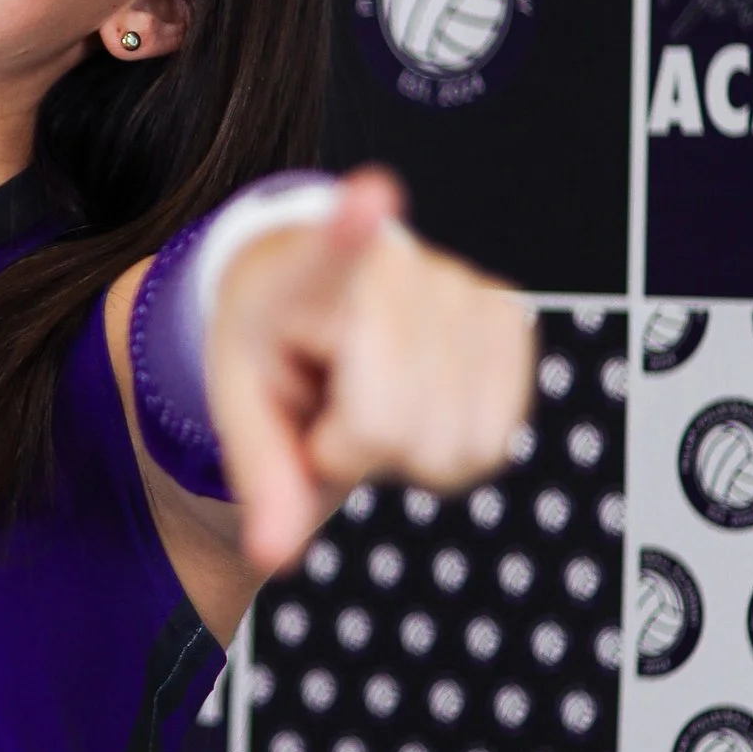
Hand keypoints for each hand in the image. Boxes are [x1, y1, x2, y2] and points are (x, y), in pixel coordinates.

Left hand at [206, 170, 535, 577]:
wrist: (315, 296)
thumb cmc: (275, 347)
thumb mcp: (243, 407)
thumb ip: (261, 478)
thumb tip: (270, 556)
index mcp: (306, 275)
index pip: (333, 251)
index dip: (353, 228)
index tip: (371, 195)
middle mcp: (396, 264)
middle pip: (389, 425)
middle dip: (352, 448)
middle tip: (331, 409)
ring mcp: (462, 287)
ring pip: (452, 443)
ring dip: (407, 451)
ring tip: (373, 400)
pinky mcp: (509, 319)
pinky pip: (495, 440)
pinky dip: (456, 449)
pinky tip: (423, 404)